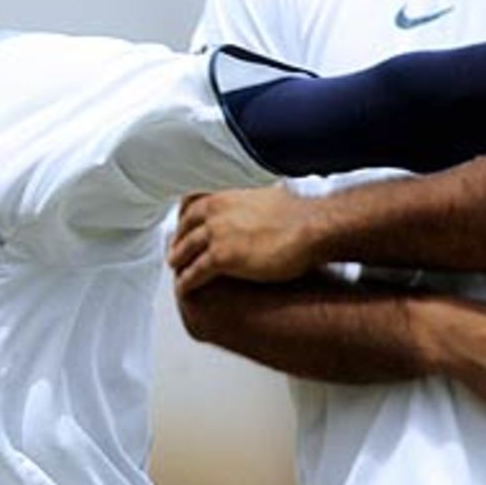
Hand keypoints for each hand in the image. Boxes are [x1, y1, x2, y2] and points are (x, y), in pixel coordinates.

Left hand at [169, 186, 315, 294]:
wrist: (311, 228)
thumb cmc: (297, 214)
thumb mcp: (267, 195)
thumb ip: (252, 199)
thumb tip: (259, 197)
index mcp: (224, 196)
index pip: (190, 205)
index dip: (184, 221)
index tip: (181, 229)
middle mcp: (215, 211)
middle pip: (184, 229)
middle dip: (178, 242)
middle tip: (175, 253)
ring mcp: (216, 234)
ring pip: (185, 251)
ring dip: (178, 263)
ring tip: (177, 272)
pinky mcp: (221, 258)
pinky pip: (195, 273)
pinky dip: (187, 281)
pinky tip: (185, 288)